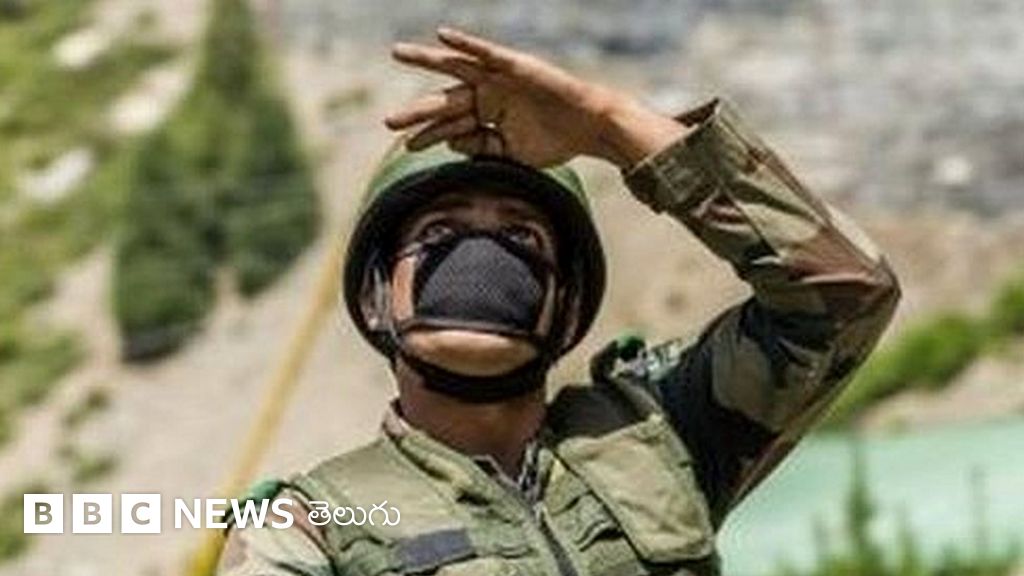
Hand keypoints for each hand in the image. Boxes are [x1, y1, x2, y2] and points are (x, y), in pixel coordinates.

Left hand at [384, 27, 687, 168]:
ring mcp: (499, 78)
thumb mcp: (510, 153)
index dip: (429, 136)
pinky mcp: (514, 65)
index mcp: (486, 117)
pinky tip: (443, 36)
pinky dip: (466, 43)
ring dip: (427, 60)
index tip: (408, 147)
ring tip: (398, 53)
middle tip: (389, 121)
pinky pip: (486, 52)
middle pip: (445, 101)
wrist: (587, 128)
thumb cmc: (554, 142)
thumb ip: (480, 148)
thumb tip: (450, 143)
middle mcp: (488, 95)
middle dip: (418, 112)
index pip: (450, 126)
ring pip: (456, 68)